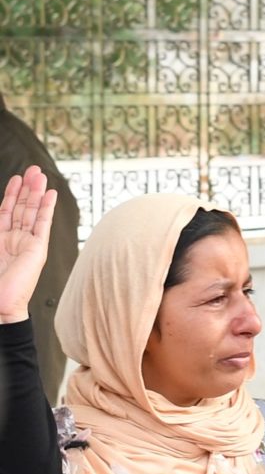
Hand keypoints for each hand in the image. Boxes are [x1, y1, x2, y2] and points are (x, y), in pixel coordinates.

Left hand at [0, 166, 57, 323]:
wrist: (0, 304)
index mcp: (0, 240)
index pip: (8, 211)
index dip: (12, 194)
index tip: (18, 178)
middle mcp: (15, 239)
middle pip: (23, 208)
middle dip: (28, 187)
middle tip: (34, 169)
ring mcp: (28, 243)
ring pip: (32, 212)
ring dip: (37, 192)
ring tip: (41, 174)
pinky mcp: (38, 249)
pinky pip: (43, 224)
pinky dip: (47, 208)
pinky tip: (50, 194)